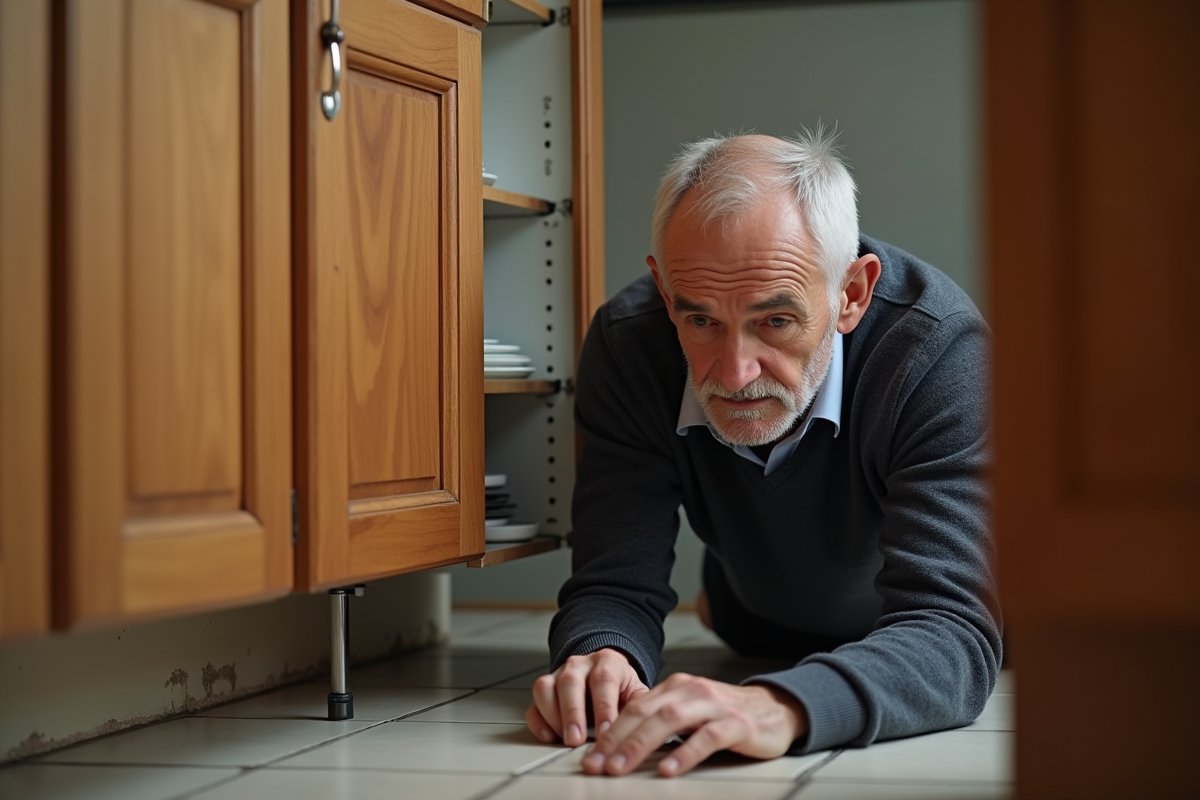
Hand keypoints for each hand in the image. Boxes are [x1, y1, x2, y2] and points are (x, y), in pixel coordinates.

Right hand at [526, 648, 648, 747]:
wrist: (606, 672)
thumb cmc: (621, 687)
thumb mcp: (636, 692)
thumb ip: (639, 707)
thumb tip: (644, 728)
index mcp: (607, 662)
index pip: (603, 681)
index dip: (603, 708)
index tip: (604, 734)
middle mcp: (580, 664)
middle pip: (570, 682)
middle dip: (573, 713)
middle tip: (576, 740)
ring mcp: (559, 674)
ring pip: (546, 687)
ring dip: (554, 715)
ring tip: (564, 739)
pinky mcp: (545, 688)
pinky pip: (534, 701)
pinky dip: (538, 720)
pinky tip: (548, 736)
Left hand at [581, 673, 807, 777]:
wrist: (775, 709)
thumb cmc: (728, 715)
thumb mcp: (689, 713)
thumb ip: (660, 723)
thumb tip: (619, 747)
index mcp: (675, 688)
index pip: (634, 708)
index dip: (608, 732)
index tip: (590, 756)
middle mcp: (691, 691)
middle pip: (645, 713)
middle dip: (616, 739)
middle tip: (596, 764)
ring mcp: (714, 706)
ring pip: (670, 720)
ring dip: (641, 744)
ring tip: (621, 767)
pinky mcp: (736, 725)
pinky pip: (707, 737)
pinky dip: (685, 753)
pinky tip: (670, 769)